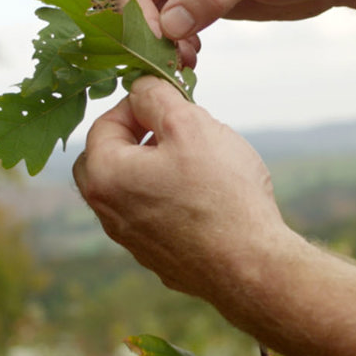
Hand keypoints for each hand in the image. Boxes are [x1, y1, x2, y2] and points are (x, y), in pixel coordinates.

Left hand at [72, 76, 292, 299]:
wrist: (252, 267)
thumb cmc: (221, 193)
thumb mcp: (189, 124)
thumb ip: (156, 97)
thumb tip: (140, 88)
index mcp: (103, 176)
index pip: (105, 123)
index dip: (138, 104)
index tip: (171, 102)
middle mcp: (107, 212)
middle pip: (108, 158)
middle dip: (138, 136)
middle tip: (177, 129)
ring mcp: (131, 240)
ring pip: (132, 187)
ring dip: (155, 166)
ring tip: (197, 160)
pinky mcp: (157, 258)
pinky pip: (153, 215)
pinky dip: (170, 198)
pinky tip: (206, 196)